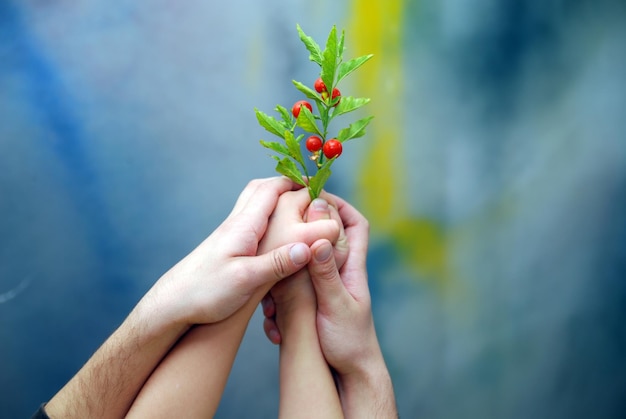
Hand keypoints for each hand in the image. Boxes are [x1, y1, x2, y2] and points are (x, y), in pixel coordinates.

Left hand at [144, 177, 339, 326]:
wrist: (172, 304)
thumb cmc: (204, 292)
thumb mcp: (245, 280)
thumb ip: (277, 263)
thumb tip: (308, 247)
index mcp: (243, 226)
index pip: (270, 190)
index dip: (295, 182)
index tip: (317, 184)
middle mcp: (235, 224)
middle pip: (260, 189)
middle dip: (286, 184)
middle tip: (309, 190)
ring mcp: (230, 235)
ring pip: (254, 204)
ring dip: (276, 199)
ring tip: (297, 208)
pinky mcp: (227, 248)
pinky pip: (252, 222)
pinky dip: (269, 218)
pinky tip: (277, 234)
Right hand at [261, 194, 348, 343]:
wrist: (348, 374)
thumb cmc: (349, 341)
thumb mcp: (336, 306)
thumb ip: (326, 274)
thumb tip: (320, 238)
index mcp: (352, 267)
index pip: (354, 225)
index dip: (340, 206)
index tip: (315, 196)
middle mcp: (338, 272)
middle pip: (325, 235)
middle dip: (306, 223)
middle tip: (282, 215)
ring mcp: (323, 286)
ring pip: (304, 259)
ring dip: (287, 257)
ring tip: (268, 256)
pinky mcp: (309, 301)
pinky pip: (293, 284)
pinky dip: (280, 287)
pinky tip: (269, 303)